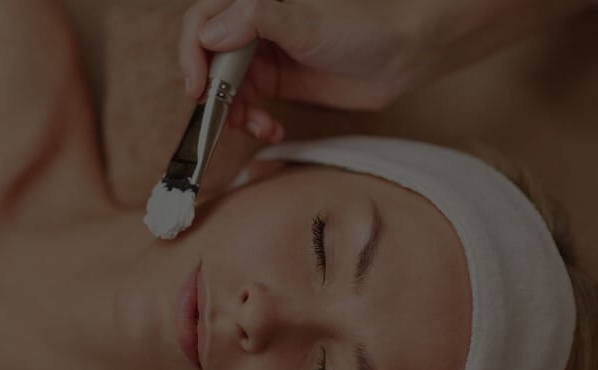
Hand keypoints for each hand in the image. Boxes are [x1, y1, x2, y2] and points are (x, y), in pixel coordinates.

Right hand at [179, 0, 434, 141]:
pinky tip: (271, 129)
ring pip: (227, 87)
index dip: (192, 54)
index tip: (198, 87)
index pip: (202, 20)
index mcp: (253, 0)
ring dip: (234, 113)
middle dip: (214, 92)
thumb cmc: (362, 24)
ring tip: (257, 126)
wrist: (405, 54)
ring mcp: (265, 54)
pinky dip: (254, 122)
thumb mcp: (306, 19)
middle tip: (227, 117)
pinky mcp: (279, 82)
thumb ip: (254, 20)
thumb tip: (208, 35)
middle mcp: (253, 24)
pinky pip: (249, 105)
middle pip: (209, 59)